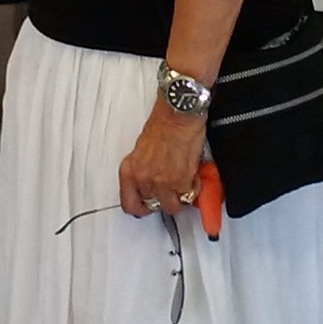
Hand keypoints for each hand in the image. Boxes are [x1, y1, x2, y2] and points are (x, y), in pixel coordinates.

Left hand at [120, 100, 208, 218]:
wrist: (179, 114)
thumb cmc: (163, 123)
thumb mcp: (142, 149)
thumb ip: (144, 170)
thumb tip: (151, 183)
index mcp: (130, 171)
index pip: (129, 205)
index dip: (141, 209)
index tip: (147, 207)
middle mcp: (144, 179)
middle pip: (154, 206)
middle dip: (164, 199)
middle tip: (171, 189)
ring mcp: (162, 183)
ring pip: (173, 206)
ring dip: (180, 198)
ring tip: (183, 185)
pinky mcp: (181, 181)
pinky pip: (188, 196)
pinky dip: (193, 188)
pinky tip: (193, 175)